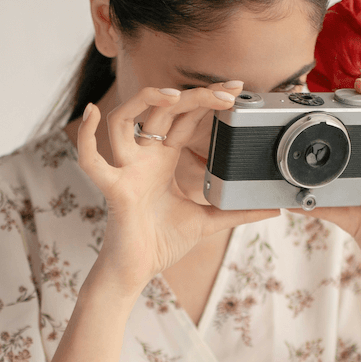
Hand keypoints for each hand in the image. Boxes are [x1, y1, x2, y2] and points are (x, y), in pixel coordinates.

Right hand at [76, 82, 280, 298]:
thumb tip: (273, 209)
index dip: (207, 99)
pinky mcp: (114, 190)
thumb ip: (238, 212)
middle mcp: (143, 157)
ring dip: (145, 101)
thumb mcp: (208, 221)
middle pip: (162, 110)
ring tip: (174, 95)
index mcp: (163, 159)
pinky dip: (87, 137)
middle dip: (193, 95)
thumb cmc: (161, 243)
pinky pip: (92, 161)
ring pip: (124, 120)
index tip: (235, 90)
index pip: (184, 117)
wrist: (138, 271)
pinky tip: (92, 114)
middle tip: (227, 91)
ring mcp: (126, 170)